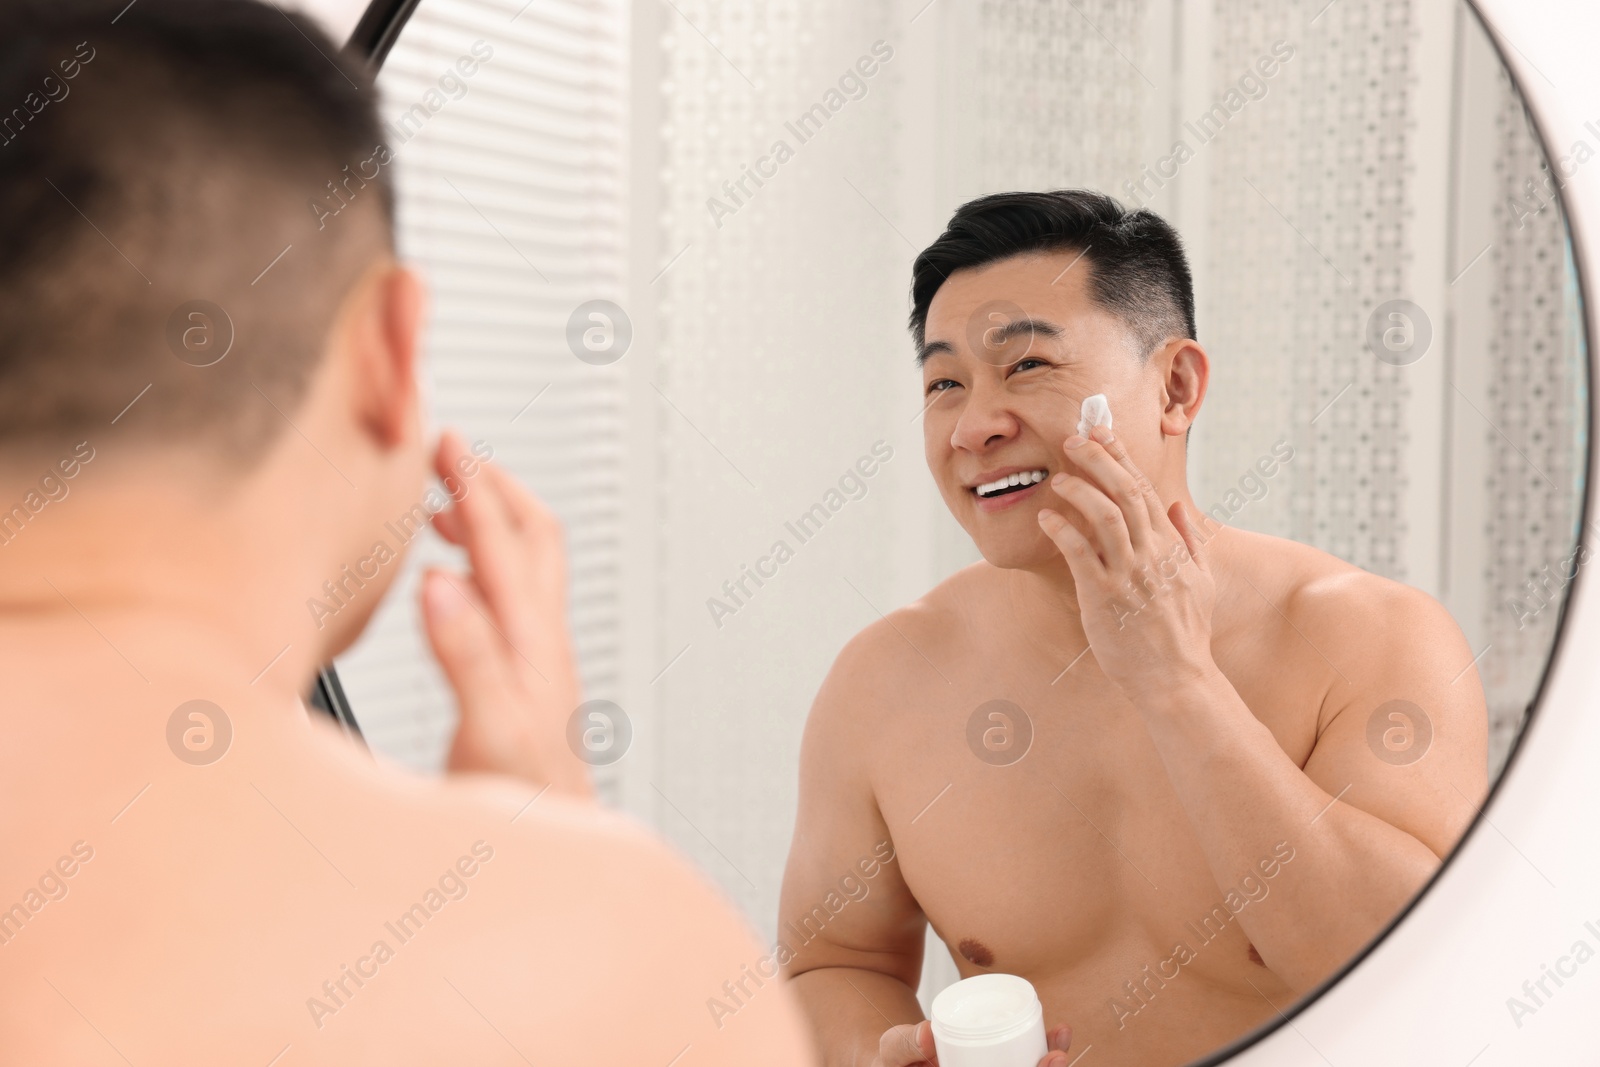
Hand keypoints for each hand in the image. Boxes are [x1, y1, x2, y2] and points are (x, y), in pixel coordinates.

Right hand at [420, 429, 592, 798]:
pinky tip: (455, 585)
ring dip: (490, 523)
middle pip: (532, 537)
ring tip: (447, 506)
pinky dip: (482, 568)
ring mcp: (540, 660)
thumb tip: (442, 578)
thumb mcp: (486, 730)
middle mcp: (543, 643)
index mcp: (529, 644)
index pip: (502, 543)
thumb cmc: (525, 805)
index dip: (472, 486)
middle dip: (493, 487)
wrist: (558, 852)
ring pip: (526, 566)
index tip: (445, 442)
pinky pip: (512, 600)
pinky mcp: (529, 681)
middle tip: (452, 454)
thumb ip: (465, 655)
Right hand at [872, 1019, 1073, 1066]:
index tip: (1047, 1064)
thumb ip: (904, 1045)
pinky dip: (1041, 1053)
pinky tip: (1057, 1035)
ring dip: (1049, 1066)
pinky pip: (1021, 1065)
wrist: (890, 1058)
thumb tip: (928, 1034)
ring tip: (1061, 1038)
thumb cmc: (891, 1059)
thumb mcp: (891, 1051)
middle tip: (1058, 1055)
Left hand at [1035, 424, 1218, 705]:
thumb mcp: (1200, 582)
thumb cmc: (1183, 634)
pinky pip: (1081, 555)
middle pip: (1126, 493)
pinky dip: (1063, 531)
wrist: (1175, 679)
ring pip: (1106, 517)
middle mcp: (1152, 555)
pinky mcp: (1105, 597)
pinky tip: (1047, 517)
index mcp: (1171, 548)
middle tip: (1072, 439)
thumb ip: (1189, 541)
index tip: (1102, 433)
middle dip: (1099, 461)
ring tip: (1058, 477)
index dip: (1122, 458)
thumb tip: (1178, 507)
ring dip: (1080, 490)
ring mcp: (1129, 575)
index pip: (1146, 490)